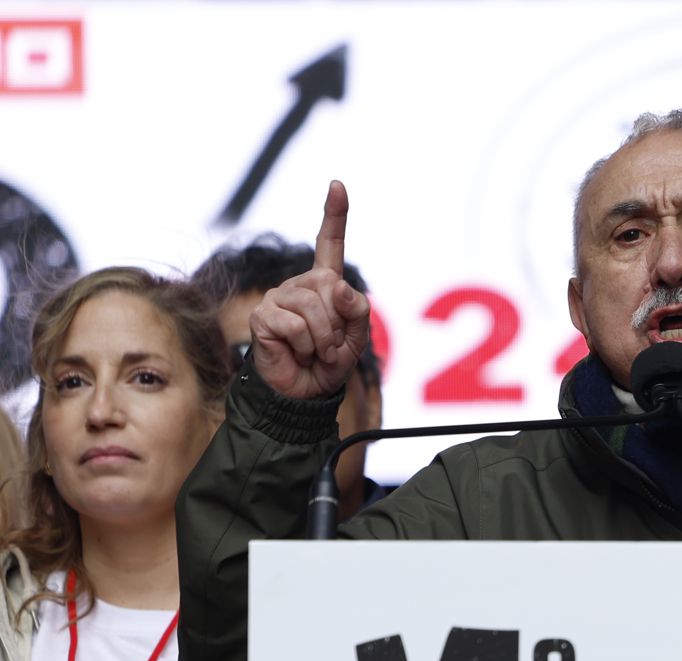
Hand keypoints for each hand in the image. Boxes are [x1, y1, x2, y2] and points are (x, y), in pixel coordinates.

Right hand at [250, 180, 371, 400]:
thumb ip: (356, 310)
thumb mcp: (356, 338)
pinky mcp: (263, 315)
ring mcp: (278, 297)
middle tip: (329, 344)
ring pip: (314, 308)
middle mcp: (299, 285)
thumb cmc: (328, 364)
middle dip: (339, 324)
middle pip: (331, 288)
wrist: (303, 392)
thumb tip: (337, 285)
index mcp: (324, 285)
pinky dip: (305, 346)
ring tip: (315, 352)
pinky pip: (296, 326)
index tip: (338, 185)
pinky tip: (297, 353)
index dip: (334, 215)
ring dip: (324, 340)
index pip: (329, 244)